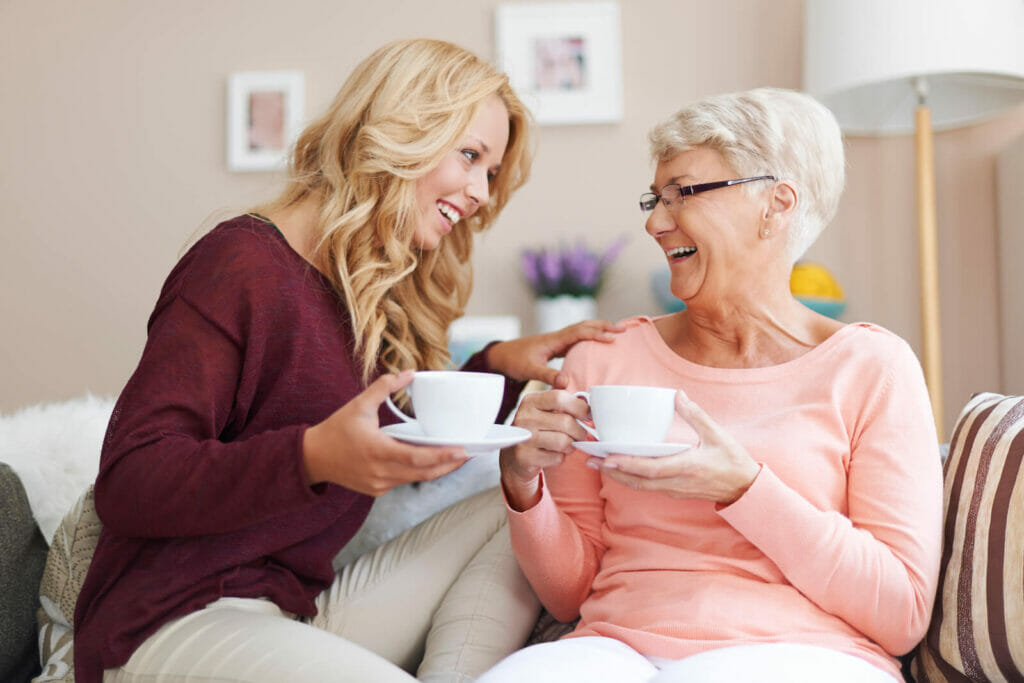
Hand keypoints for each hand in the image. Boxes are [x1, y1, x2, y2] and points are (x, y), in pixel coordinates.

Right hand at [303, 370, 468, 495]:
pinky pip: (404, 481)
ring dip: (437, 470)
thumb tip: (409, 372)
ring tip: (457, 458)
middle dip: (449, 465)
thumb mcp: (358, 405)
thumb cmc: (336, 430)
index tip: (462, 451)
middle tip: (469, 453)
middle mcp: (380, 472)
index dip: (442, 456)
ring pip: (416, 479)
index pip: (417, 458)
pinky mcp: (377, 490)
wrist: (312, 458)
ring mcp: (378, 484)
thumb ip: (384, 387)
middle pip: (424, 473)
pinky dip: (419, 472)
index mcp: (377, 450)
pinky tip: (432, 462)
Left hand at [485, 319, 626, 387]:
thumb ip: (547, 376)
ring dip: (599, 329)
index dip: (596, 334)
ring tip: (617, 332)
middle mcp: (557, 337)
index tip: (612, 338)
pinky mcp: (556, 346)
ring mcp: (557, 340)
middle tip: (624, 329)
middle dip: (604, 326)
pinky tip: (598, 343)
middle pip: (585, 326)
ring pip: (582, 330)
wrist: (501, 356)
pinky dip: (590, 337)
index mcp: (554, 340)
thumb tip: (566, 382)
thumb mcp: (530, 370)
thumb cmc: (514, 361)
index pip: (579, 332)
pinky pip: (577, 338)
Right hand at [499, 389, 590, 509]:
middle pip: (566, 422)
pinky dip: (561, 458)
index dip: (579, 407)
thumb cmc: (538, 428)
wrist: (515, 455)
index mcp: (530, 401)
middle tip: (579, 435)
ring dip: (571, 446)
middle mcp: (524, 417)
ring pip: (563, 442)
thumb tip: (586, 399)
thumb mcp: (546, 409)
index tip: (587, 415)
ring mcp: (523, 438)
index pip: (560, 398)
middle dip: (579, 431)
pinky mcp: (524, 457)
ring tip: (567, 444)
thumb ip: (564, 399)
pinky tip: (554, 454)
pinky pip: (557, 458)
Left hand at [593, 393, 760, 504]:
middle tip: (590, 459)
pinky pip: (647, 486)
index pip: (651, 469)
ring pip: (640, 486)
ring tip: (598, 463)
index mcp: (687, 467)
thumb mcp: (717, 434)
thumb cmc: (733, 461)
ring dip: (618, 476)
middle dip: (613, 472)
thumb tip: (677, 395)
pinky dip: (630, 478)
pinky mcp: (674, 491)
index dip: (627, 465)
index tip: (607, 458)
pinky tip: (619, 468)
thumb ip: (696, 415)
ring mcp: (675, 489)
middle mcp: (677, 482)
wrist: (745, 489)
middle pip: (638, 481)